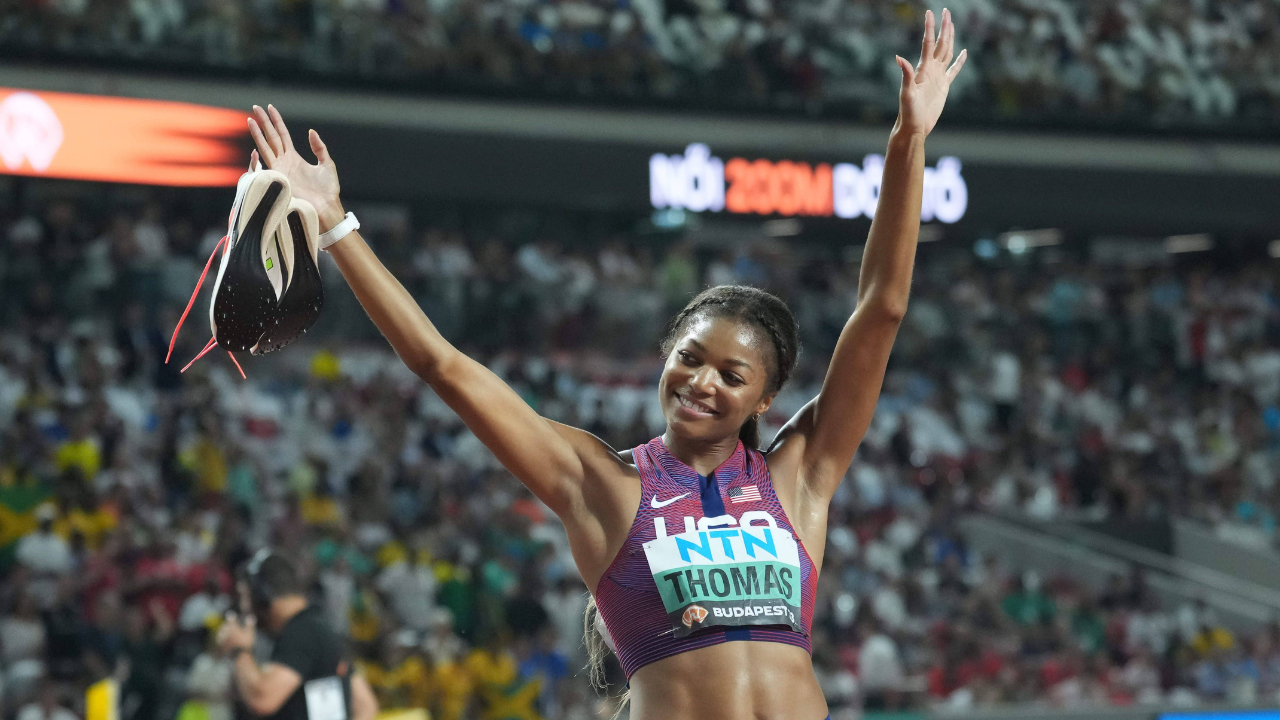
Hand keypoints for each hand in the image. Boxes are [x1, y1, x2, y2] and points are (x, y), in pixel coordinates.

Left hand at [217, 612, 256, 652]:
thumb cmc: (245, 644)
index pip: (231, 620)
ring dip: (223, 632)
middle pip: (225, 626)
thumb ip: (249, 625)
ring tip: (227, 635)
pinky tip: (224, 642)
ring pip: (221, 633)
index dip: (231, 617)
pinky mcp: (219, 646)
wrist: (237, 657)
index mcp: (233, 628)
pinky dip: (222, 640)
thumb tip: (250, 617)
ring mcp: (221, 639)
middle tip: (229, 626)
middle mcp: (226, 632)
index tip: (230, 615)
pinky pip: (219, 641)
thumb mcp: (250, 634)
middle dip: (227, 625)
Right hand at [248, 105, 344, 231]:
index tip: (270, 107)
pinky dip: (260, 155)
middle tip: (255, 107)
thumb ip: (319, 148)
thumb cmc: (328, 190)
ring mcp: (280, 169)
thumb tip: (311, 131)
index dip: (276, 121)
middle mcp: (284, 161)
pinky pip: (267, 164)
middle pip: (271, 137)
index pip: (282, 134)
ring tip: (251, 119)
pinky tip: (255, 146)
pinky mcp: (279, 177)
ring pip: (266, 146)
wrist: (326, 207)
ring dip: (257, 133)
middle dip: (264, 122)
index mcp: (294, 157)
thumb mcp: (327, 164)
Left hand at [894, 8, 966, 137]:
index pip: (928, 43)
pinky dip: (959, 61)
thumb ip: (905, 75)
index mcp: (922, 69)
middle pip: (940, 44)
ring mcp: (938, 77)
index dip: (929, 28)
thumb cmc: (908, 111)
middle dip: (943, 28)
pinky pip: (954, 70)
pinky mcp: (944, 86)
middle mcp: (930, 69)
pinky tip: (964, 52)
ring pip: (946, 53)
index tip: (930, 13)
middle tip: (947, 11)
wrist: (914, 125)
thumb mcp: (906, 93)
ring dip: (949, 39)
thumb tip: (899, 58)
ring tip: (952, 24)